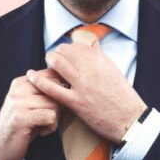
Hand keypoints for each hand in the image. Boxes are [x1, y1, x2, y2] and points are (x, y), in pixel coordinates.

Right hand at [0, 69, 61, 159]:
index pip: (51, 74)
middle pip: (55, 88)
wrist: (1, 146)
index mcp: (21, 82)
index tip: (53, 102)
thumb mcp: (31, 102)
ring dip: (54, 118)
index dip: (59, 89)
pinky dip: (51, 127)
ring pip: (55, 103)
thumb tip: (68, 81)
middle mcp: (18, 89)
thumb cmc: (24, 123)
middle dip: (57, 104)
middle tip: (46, 116)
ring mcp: (18, 103)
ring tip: (41, 124)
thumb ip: (44, 90)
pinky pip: (51, 117)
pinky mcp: (21, 118)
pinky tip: (41, 131)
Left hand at [28, 42, 145, 143]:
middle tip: (53, 58)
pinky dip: (39, 81)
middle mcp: (91, 69)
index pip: (77, 46)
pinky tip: (31, 76)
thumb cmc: (121, 94)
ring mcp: (83, 85)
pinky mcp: (76, 102)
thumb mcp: (114, 69)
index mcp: (101, 60)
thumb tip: (93, 42)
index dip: (67, 48)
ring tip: (47, 64)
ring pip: (58, 64)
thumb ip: (101, 55)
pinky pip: (53, 89)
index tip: (64, 53)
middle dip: (56, 53)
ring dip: (49, 62)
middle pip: (65, 52)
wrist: (128, 117)